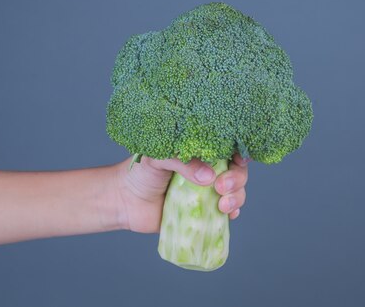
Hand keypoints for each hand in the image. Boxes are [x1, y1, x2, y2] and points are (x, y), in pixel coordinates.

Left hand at [114, 154, 247, 232]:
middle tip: (221, 186)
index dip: (240, 154)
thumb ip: (183, 163)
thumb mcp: (159, 157)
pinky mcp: (203, 213)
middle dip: (237, 179)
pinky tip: (228, 214)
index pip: (229, 150)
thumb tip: (209, 177)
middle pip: (238, 172)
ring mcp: (208, 193)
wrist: (124, 201)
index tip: (239, 160)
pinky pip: (226, 213)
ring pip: (236, 192)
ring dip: (237, 197)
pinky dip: (233, 213)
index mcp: (200, 153)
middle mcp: (209, 171)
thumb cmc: (140, 173)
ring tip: (222, 204)